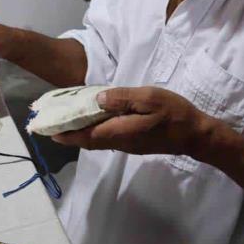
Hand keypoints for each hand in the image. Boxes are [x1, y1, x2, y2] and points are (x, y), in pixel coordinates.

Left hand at [52, 86, 214, 157]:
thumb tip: (96, 99)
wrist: (196, 135)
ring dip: (80, 132)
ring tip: (67, 119)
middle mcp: (119, 142)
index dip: (65, 134)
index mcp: (119, 131)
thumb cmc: (173, 113)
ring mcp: (127, 144)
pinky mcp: (134, 142)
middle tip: (51, 124)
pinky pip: (107, 138)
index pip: (85, 135)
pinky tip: (93, 118)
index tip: (48, 130)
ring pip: (97, 140)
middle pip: (88, 140)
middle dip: (68, 134)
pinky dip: (94, 130)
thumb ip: (121, 98)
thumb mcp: (148, 98)